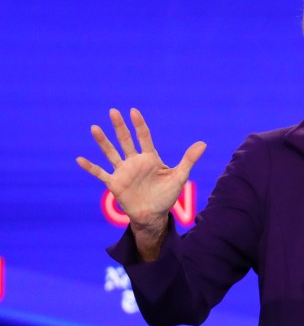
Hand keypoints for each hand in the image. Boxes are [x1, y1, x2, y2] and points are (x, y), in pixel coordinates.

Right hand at [76, 108, 205, 230]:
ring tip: (94, 128)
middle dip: (119, 126)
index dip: (139, 125)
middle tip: (113, 111)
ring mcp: (124, 172)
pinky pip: (100, 174)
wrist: (154, 214)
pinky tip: (79, 159)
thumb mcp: (180, 176)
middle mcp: (135, 162)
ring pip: (111, 153)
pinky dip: (90, 167)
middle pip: (125, 140)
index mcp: (150, 158)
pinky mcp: (115, 184)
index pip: (144, 137)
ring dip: (103, 142)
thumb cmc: (167, 195)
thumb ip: (189, 160)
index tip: (133, 111)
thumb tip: (203, 143)